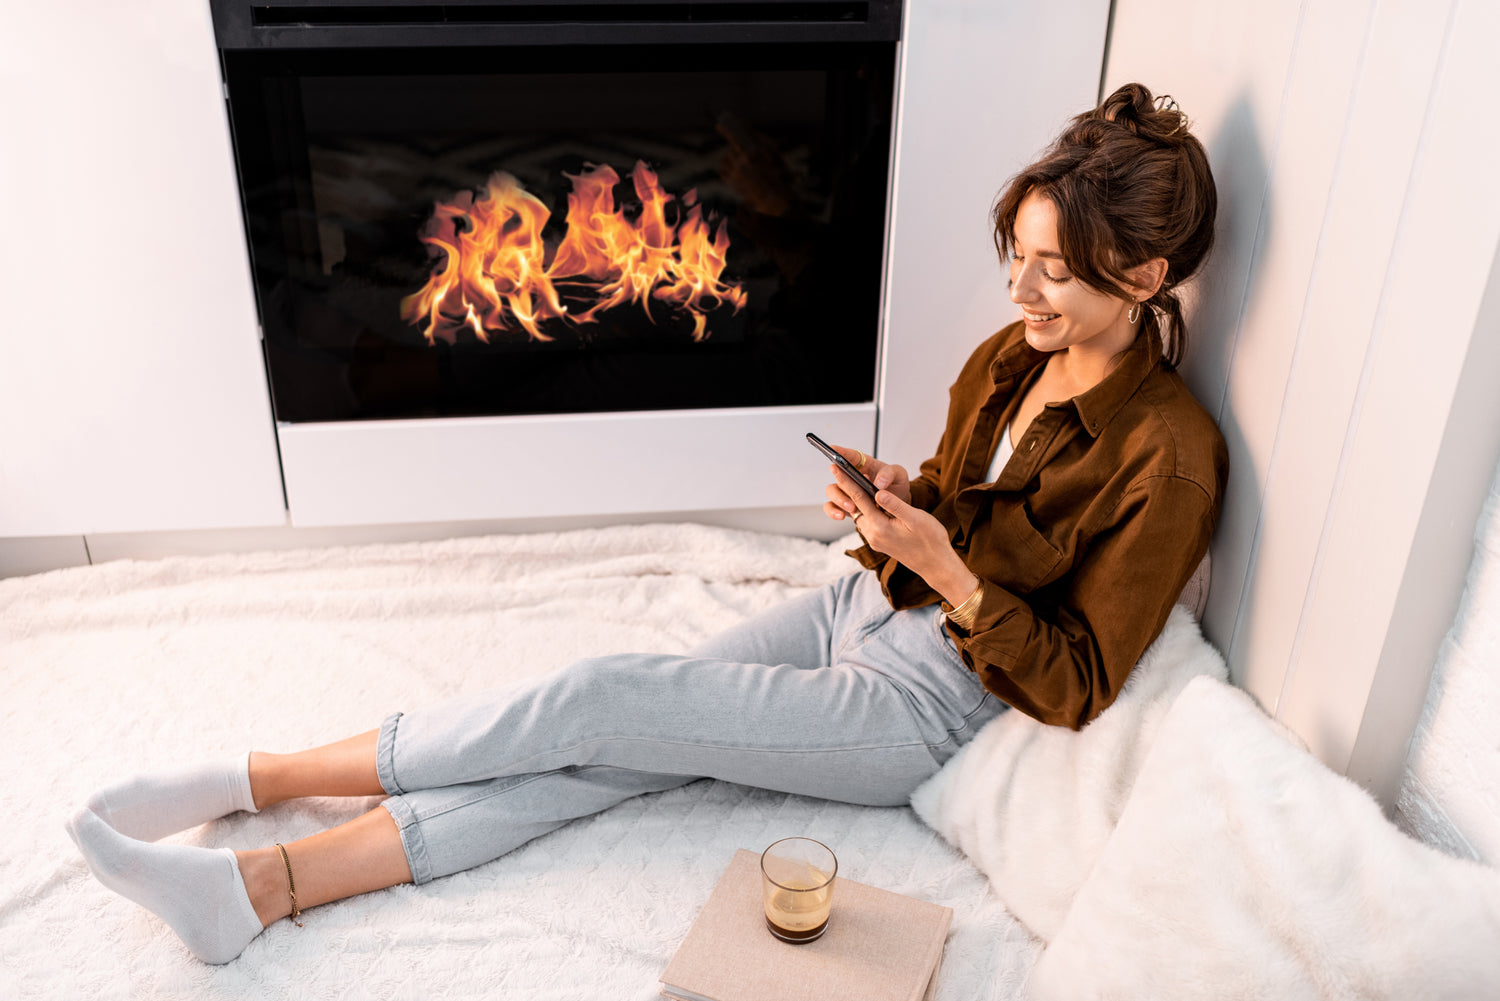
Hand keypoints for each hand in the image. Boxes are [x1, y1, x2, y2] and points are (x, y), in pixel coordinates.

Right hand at [822, 446, 910, 523]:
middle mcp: (851, 476)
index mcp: (864, 464)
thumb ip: (890, 474)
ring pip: (832, 491)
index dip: (841, 451)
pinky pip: (832, 507)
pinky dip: (834, 512)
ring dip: (839, 499)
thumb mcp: (898, 475)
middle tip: (850, 487)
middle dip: (841, 481)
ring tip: (852, 507)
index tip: (833, 449)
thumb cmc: (895, 485)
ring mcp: (846, 491)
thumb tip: (879, 483)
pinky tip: (842, 516)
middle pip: (837, 474)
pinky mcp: (844, 505)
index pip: (851, 455)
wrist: (896, 504)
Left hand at [829, 468, 973, 600]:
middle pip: (855, 507)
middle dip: (846, 488)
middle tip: (837, 470)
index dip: (846, 481)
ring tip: (850, 482)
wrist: (936, 565)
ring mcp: (875, 541)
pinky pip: (867, 523)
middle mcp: (873, 535)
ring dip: (855, 500)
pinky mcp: (879, 543)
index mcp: (880, 527)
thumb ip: (895, 505)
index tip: (834, 467)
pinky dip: (864, 511)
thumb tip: (878, 491)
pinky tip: (867, 502)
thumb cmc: (930, 540)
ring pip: (860, 516)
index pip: (858, 499)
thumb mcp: (916, 518)